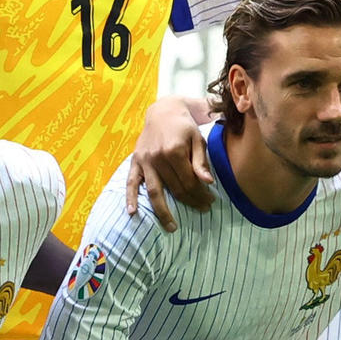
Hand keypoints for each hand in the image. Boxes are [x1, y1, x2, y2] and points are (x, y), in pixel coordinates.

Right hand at [128, 94, 216, 227]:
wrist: (163, 111)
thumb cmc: (184, 127)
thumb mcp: (198, 139)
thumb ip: (201, 162)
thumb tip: (207, 182)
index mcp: (174, 151)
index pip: (189, 181)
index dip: (201, 194)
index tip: (210, 202)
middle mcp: (158, 158)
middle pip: (175, 189)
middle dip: (190, 202)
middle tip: (202, 210)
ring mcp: (145, 161)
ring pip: (154, 192)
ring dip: (163, 212)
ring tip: (172, 227)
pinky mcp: (135, 162)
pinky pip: (131, 183)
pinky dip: (130, 198)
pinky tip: (132, 212)